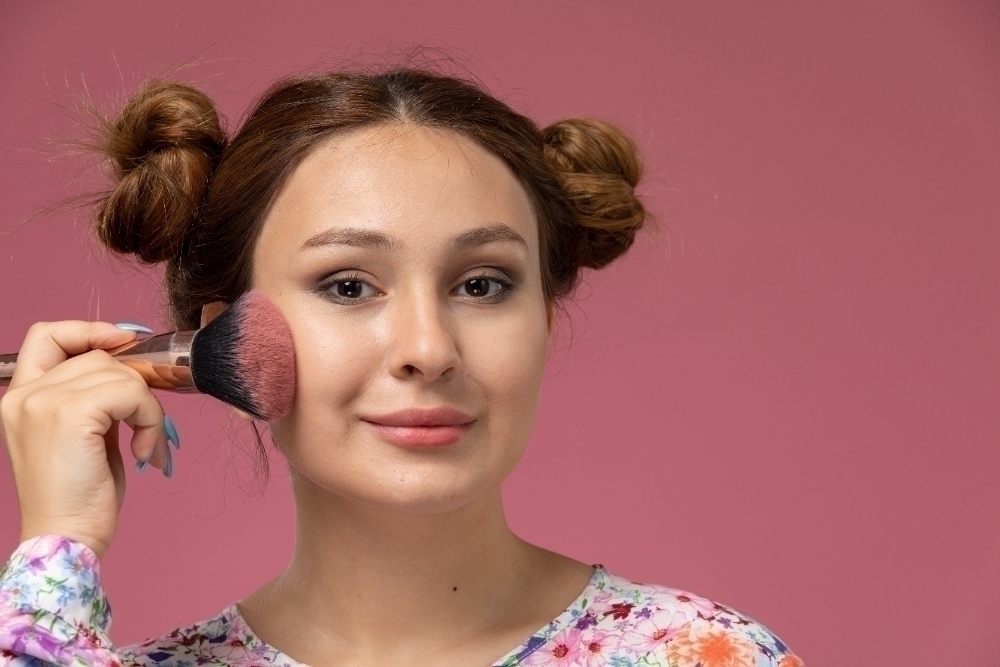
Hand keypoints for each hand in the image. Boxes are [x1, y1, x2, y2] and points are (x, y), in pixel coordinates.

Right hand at [0, 321, 172, 559]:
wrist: (66, 537)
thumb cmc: (79, 495)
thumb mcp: (83, 434)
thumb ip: (96, 397)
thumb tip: (135, 368)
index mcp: (20, 396)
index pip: (48, 335)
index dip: (90, 331)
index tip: (125, 344)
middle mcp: (25, 394)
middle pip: (99, 357)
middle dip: (135, 387)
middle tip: (147, 424)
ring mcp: (43, 402)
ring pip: (121, 374)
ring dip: (148, 409)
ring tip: (146, 444)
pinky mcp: (70, 414)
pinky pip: (132, 393)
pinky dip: (150, 420)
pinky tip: (142, 451)